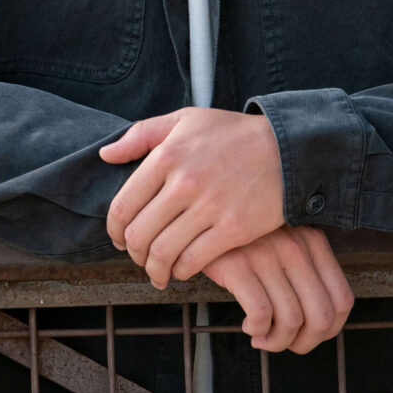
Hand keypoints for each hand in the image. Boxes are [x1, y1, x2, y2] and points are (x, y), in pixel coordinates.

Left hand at [100, 108, 285, 287]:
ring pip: (163, 253)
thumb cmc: (233, 134)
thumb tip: (106, 156)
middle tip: (138, 257)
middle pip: (139, 234)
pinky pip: (193, 261)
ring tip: (157, 272)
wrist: (286, 149)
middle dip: (133, 253)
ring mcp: (208, 207)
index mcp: (166, 155)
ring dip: (154, 269)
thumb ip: (141, 135)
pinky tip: (182, 270)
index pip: (123, 206)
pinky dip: (181, 272)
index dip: (114, 230)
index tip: (119, 238)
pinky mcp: (232, 229)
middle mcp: (183, 182)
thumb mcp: (185, 120)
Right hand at [207, 227, 353, 354]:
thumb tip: (321, 325)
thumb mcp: (285, 244)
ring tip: (262, 337)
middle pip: (321, 317)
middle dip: (304, 343)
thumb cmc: (247, 241)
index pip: (343, 300)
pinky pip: (261, 314)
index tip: (308, 336)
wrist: (202, 219)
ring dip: (277, 342)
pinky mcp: (237, 264)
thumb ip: (307, 272)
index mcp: (313, 241)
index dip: (330, 330)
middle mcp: (295, 246)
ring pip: (291, 321)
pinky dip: (257, 330)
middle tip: (284, 343)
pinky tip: (248, 326)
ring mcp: (266, 253)